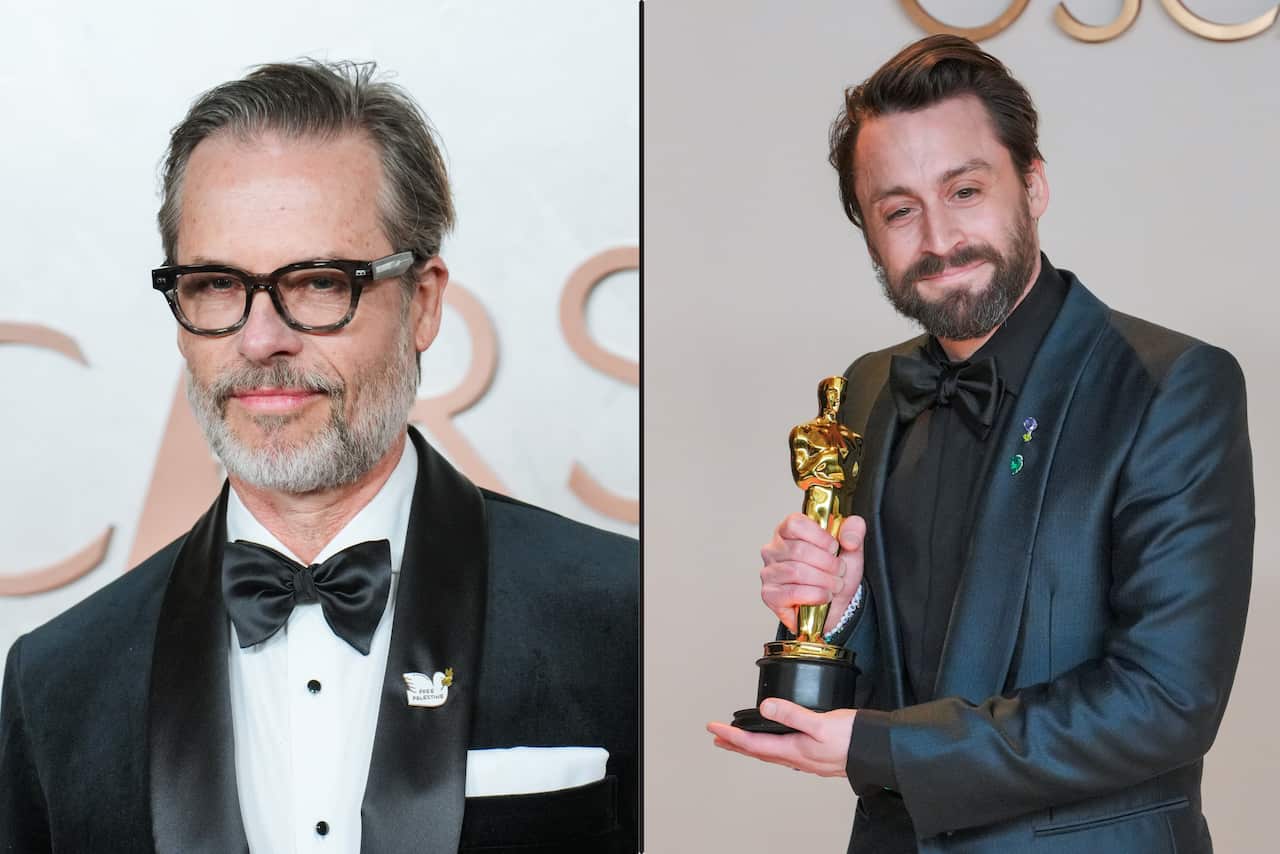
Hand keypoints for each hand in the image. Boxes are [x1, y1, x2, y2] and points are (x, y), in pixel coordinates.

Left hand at [707, 699, 854, 776]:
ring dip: (751, 747)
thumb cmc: (854, 739)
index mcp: (794, 750)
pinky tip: (776, 746)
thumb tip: (765, 707)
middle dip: (735, 745)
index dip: (731, 735)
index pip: (753, 743)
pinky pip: (785, 754)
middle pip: (758, 752)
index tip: (714, 728)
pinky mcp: (817, 757)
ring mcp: (807, 760)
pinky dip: (771, 748)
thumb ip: (793, 714)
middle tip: (717, 739)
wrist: (879, 751)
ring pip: (771, 754)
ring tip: (739, 743)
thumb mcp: (821, 722)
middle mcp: (797, 758)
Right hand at [760, 513, 865, 634]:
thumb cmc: (835, 574)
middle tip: (839, 571)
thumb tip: (848, 538)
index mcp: (788, 532)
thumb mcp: (850, 548)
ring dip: (824, 581)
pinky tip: (824, 596)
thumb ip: (854, 531)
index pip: (795, 523)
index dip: (820, 536)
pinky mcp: (770, 595)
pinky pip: (792, 593)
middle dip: (828, 563)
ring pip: (796, 572)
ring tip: (834, 585)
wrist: (836, 605)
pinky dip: (815, 595)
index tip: (834, 547)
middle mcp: (773, 550)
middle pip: (799, 550)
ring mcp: (769, 572)